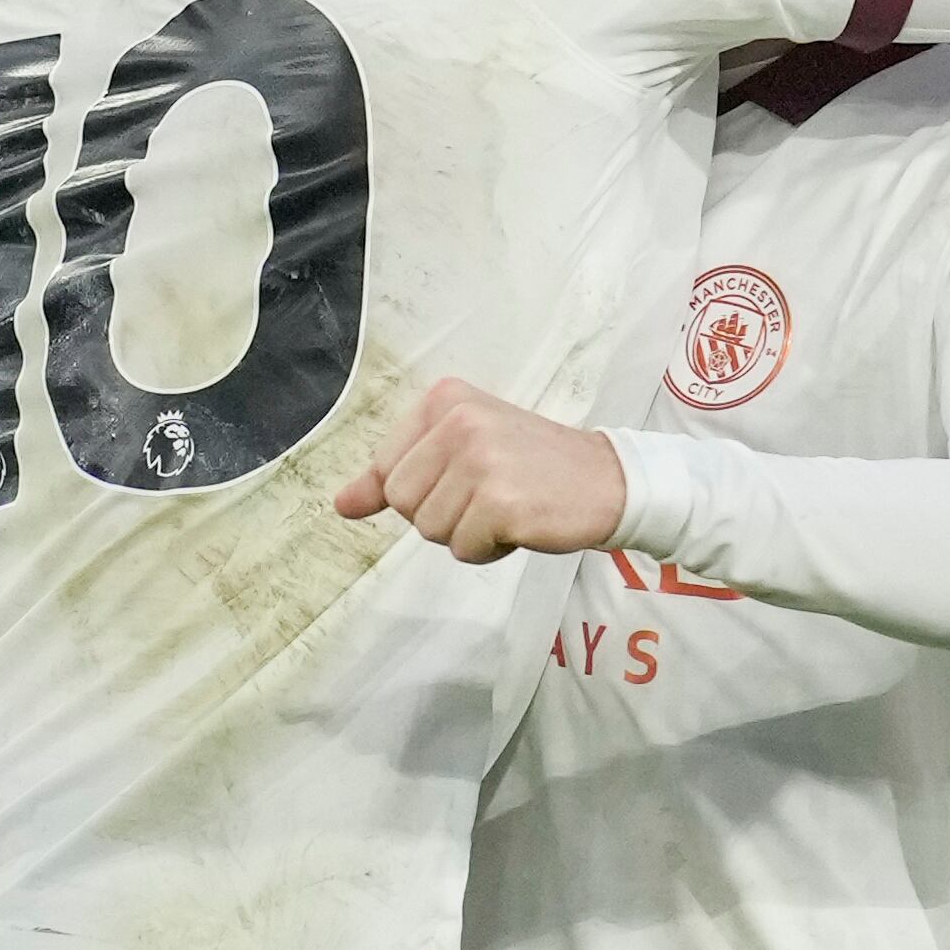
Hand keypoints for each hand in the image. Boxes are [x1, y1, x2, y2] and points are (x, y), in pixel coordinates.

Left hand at [332, 379, 629, 564]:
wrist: (608, 480)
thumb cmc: (532, 467)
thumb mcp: (461, 453)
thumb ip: (397, 474)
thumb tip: (341, 505)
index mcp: (446, 399)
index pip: (386, 469)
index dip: (421, 491)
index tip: (464, 478)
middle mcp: (460, 421)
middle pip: (402, 502)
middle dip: (440, 514)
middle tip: (488, 497)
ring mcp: (480, 460)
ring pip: (430, 530)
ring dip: (467, 534)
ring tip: (507, 508)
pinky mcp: (500, 501)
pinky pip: (463, 549)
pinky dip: (489, 550)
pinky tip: (521, 524)